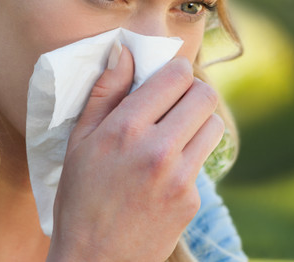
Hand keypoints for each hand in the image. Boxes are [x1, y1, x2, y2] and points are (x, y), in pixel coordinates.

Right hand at [47, 46, 224, 261]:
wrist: (95, 261)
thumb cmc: (79, 199)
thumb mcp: (79, 142)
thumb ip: (104, 93)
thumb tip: (124, 52)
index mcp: (125, 129)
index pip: (177, 76)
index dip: (175, 71)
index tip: (167, 79)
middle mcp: (157, 149)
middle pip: (205, 95)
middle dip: (192, 92)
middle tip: (174, 102)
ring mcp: (179, 177)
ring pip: (214, 124)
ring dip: (198, 122)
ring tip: (174, 133)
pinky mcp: (192, 200)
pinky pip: (204, 160)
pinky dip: (191, 156)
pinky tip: (166, 169)